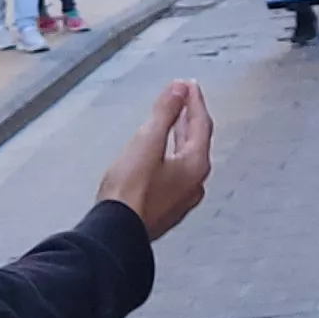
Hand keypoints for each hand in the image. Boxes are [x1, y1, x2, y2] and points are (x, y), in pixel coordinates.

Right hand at [97, 81, 214, 240]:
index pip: (201, 124)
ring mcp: (181, 199)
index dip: (194, 101)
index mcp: (195, 166)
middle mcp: (194, 184)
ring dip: (181, 137)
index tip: (188, 85)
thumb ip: (165, 112)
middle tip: (184, 99)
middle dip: (189, 118)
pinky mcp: (165, 209)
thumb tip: (179, 90)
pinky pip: (176, 175)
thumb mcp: (147, 141)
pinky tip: (161, 156)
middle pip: (197, 142)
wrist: (117, 232)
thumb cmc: (130, 191)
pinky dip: (172, 156)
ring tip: (174, 123)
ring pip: (187, 160)